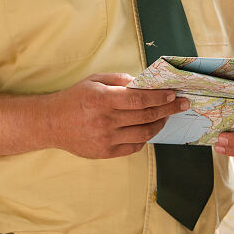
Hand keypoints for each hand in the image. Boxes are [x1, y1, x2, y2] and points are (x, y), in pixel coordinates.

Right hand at [46, 73, 187, 158]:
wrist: (51, 123)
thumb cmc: (75, 98)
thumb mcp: (95, 80)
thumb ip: (120, 80)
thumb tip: (144, 83)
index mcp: (102, 99)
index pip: (139, 99)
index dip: (159, 97)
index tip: (173, 93)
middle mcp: (105, 121)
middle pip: (145, 116)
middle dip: (168, 109)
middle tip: (181, 103)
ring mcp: (105, 139)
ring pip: (143, 133)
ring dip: (159, 124)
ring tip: (166, 115)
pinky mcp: (105, 153)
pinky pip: (134, 147)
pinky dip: (145, 137)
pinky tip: (148, 128)